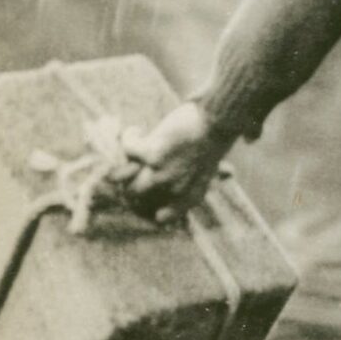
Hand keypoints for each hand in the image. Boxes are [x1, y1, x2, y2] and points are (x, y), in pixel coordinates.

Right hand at [113, 102, 235, 224]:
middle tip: (130, 166)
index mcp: (190, 196)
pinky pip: (127, 149)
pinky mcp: (152, 153)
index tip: (146, 193)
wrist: (218, 122)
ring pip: (122, 179)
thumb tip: (212, 179)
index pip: (163, 217)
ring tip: (132, 151)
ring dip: (122, 162)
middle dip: (127, 181)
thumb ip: (196, 180)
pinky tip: (137, 131)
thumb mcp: (209, 169)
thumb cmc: (214, 142)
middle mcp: (173, 188)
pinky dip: (129, 137)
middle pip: (133, 196)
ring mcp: (161, 172)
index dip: (148, 208)